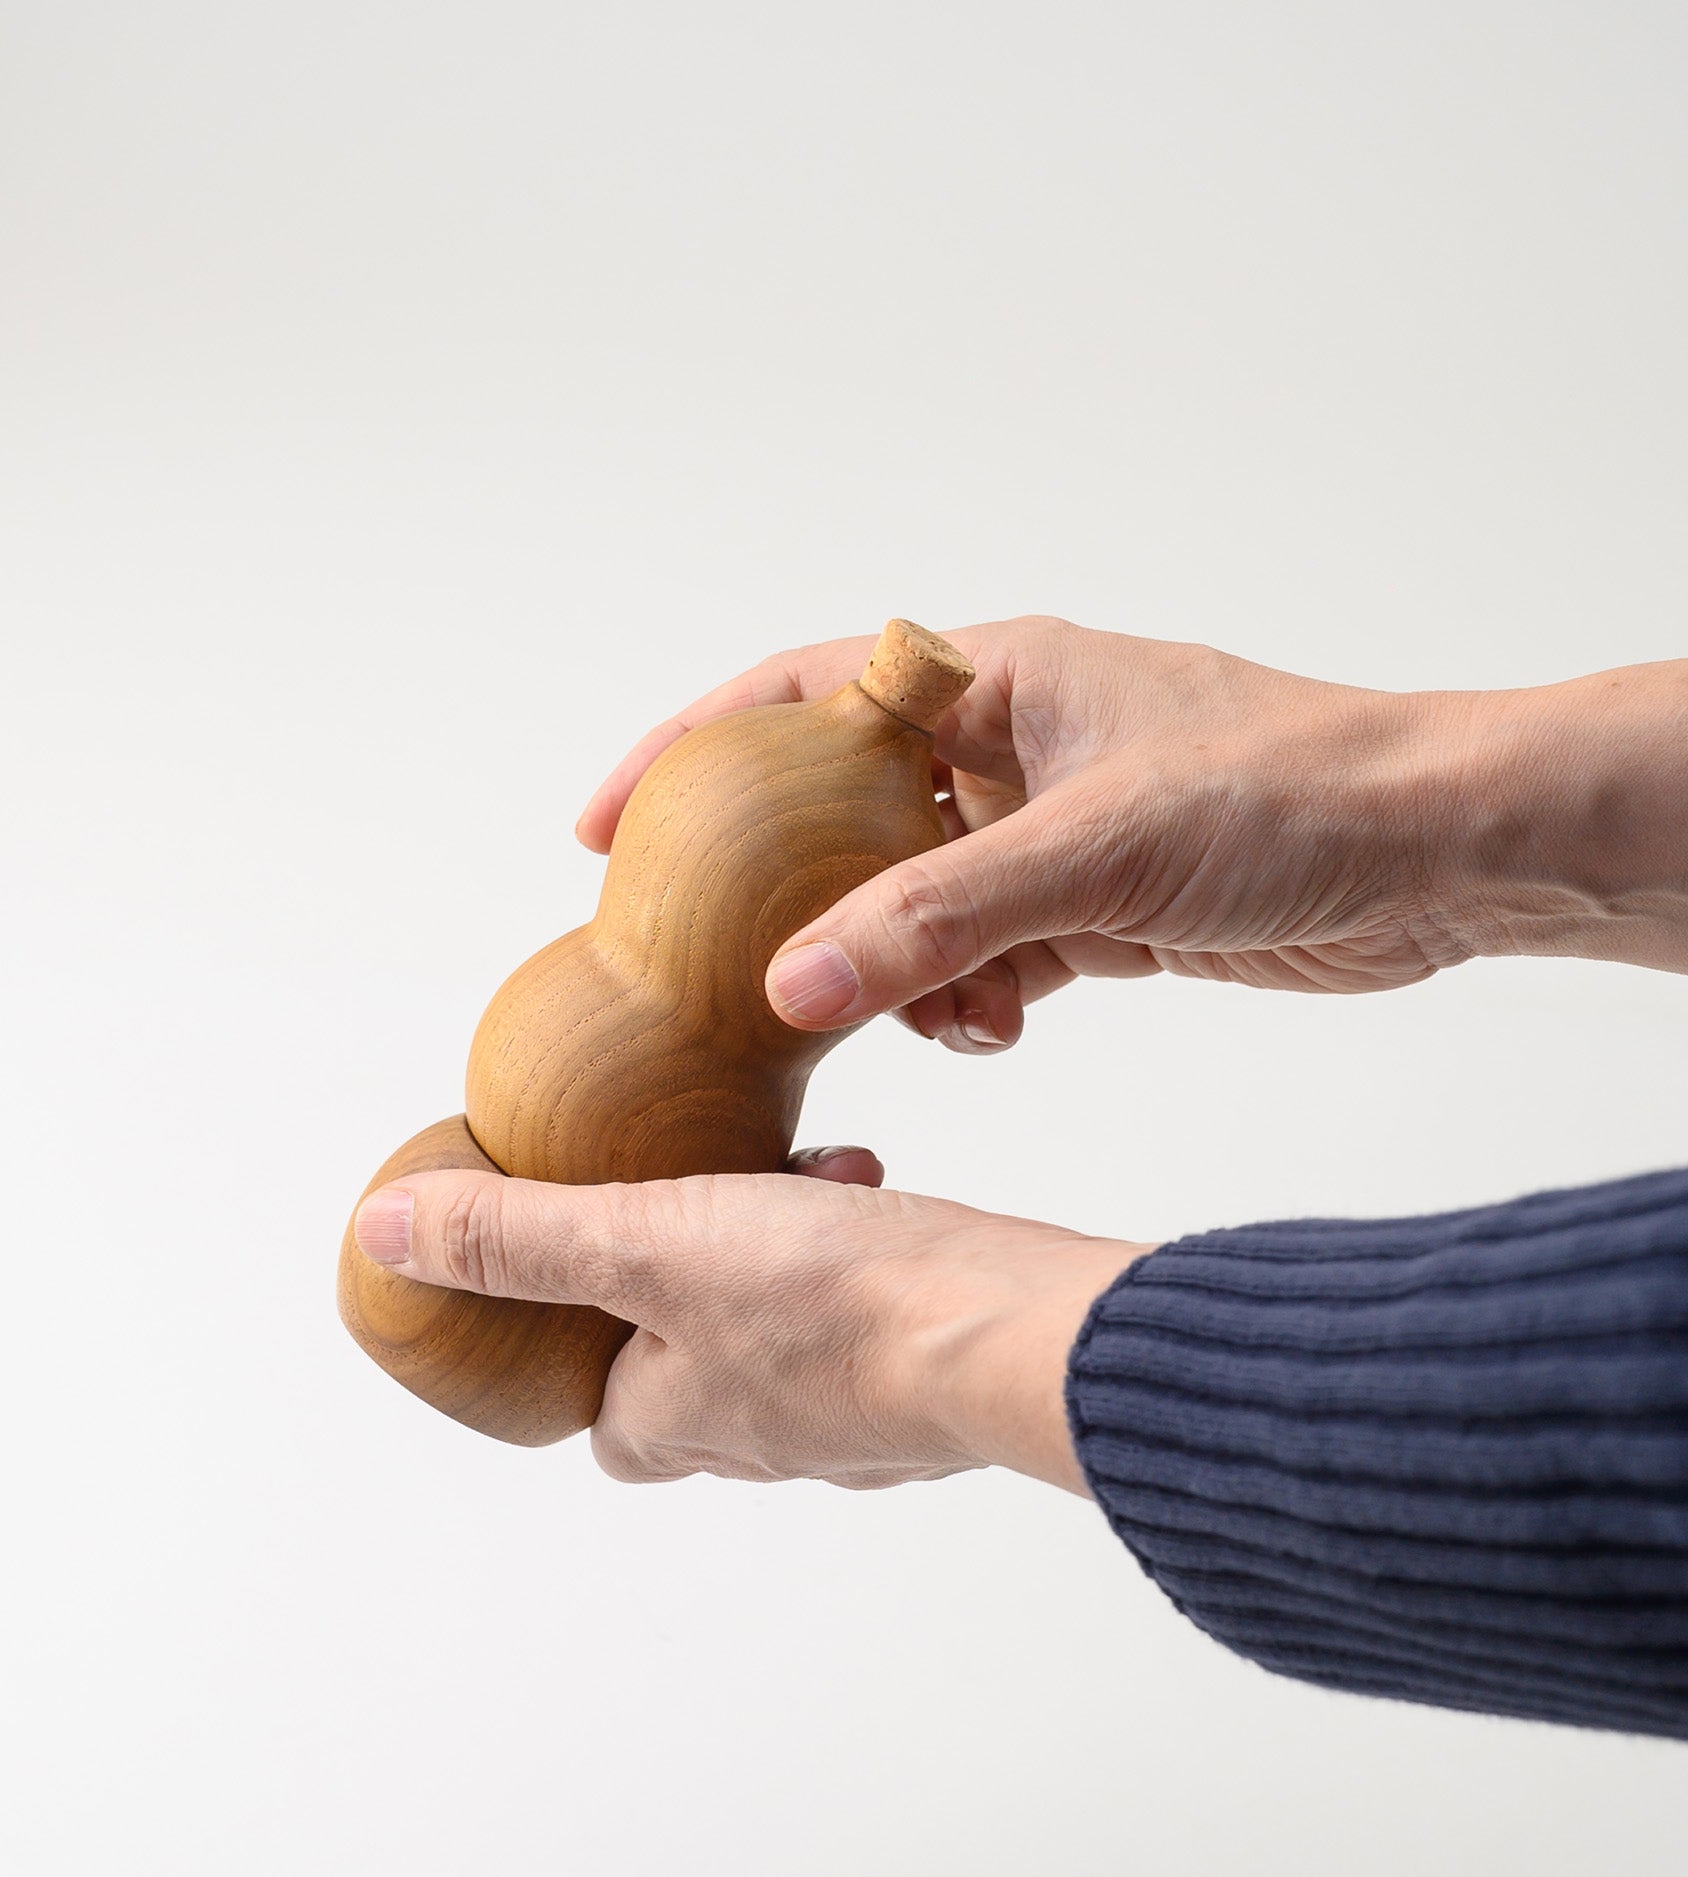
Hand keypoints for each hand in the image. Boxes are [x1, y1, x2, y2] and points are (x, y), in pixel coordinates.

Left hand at [352, 1148, 1147, 1489]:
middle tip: (701, 1209)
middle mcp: (762, 1437)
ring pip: (789, 1337)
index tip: (586, 1285)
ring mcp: (854, 1417)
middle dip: (691, 1294)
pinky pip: (873, 1319)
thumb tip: (385, 1232)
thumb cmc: (831, 1299)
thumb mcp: (643, 1237)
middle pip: (695, 1374)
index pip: (604, 1424)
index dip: (584, 1361)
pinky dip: (860, 1256)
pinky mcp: (928, 1376)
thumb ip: (518, 1236)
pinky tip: (871, 1192)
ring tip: (795, 1177)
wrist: (1011, 1329)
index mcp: (677, 1419)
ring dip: (778, 1256)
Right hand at [577, 621, 1687, 1050]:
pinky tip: (996, 1029)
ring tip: (923, 1017)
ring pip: (911, 902)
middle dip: (789, 893)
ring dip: (898, 968)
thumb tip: (790, 987)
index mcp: (990, 682)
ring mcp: (1045, 829)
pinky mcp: (1088, 906)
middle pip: (843, 814)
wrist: (1436, 856)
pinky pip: (982, 956)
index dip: (691, 749)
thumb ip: (936, 920)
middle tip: (722, 964)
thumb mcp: (1092, 851)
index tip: (604, 823)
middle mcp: (1005, 747)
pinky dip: (971, 1001)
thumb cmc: (1288, 792)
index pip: (800, 696)